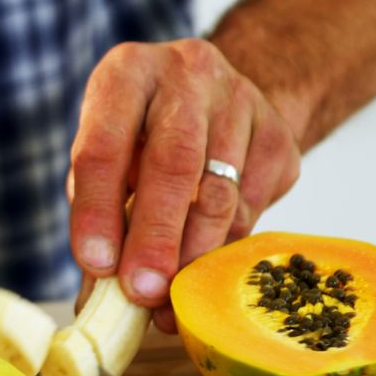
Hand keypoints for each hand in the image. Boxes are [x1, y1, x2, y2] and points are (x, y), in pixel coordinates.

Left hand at [68, 39, 300, 331]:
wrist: (214, 99)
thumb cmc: (140, 135)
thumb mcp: (106, 158)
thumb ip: (96, 217)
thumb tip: (96, 302)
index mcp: (125, 74)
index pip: (104, 147)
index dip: (98, 211)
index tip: (97, 265)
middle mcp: (185, 74)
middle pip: (173, 164)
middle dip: (156, 237)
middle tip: (143, 292)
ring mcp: (240, 98)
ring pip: (220, 190)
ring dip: (194, 254)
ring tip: (171, 298)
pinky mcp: (279, 133)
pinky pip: (254, 204)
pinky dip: (227, 243)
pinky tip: (206, 261)